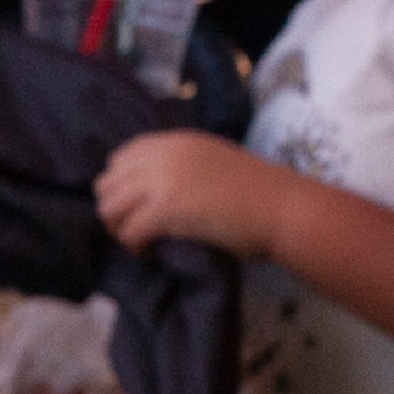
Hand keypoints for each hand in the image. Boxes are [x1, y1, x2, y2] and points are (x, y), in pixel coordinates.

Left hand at [98, 128, 286, 257]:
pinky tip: (147, 252)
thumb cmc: (260, 191)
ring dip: (118, 228)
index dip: (121, 183)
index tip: (133, 203)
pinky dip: (132, 245)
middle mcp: (165, 155)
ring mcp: (163, 180)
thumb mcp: (214, 161)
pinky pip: (128, 231)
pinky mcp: (165, 209)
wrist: (285, 208)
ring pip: (110, 207)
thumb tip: (152, 189)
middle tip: (132, 227)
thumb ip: (182, 166)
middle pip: (108, 182)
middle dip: (114, 208)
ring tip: (138, 241)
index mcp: (177, 141)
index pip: (122, 156)